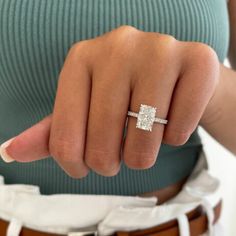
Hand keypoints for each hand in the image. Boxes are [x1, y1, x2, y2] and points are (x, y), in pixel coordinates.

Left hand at [0, 25, 218, 177]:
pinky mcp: (198, 61)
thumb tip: (10, 151)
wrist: (175, 76)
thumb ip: (53, 130)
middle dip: (110, 162)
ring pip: (144, 138)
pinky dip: (176, 137)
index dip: (74, 162)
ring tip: (146, 139)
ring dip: (143, 154)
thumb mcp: (86, 107)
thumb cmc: (126, 95)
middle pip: (103, 139)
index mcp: (82, 57)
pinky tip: (173, 120)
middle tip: (118, 156)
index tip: (84, 167)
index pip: (64, 134)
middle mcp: (118, 45)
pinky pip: (180, 128)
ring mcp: (160, 50)